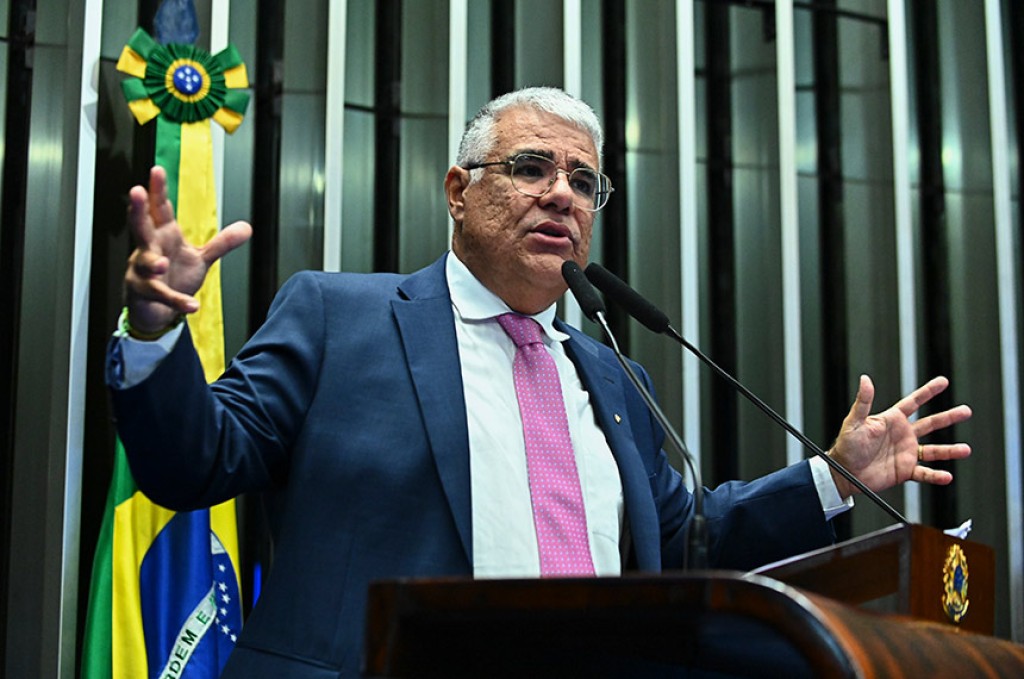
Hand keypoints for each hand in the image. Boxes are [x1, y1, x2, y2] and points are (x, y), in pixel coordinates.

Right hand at [124, 166, 251, 333]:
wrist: (157, 309)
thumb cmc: (174, 276)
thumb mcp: (200, 257)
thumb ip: (221, 242)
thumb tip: (247, 227)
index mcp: (163, 235)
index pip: (160, 209)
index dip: (158, 190)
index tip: (157, 170)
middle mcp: (149, 249)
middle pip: (141, 226)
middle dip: (138, 210)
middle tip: (136, 191)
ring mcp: (143, 271)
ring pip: (145, 262)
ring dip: (152, 262)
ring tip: (160, 263)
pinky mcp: (145, 293)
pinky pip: (162, 295)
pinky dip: (177, 300)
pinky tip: (192, 305)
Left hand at [828, 375, 971, 498]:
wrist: (843, 472)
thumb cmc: (846, 446)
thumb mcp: (854, 421)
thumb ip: (863, 401)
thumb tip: (865, 379)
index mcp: (892, 420)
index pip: (914, 402)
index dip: (928, 391)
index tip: (943, 381)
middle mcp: (902, 435)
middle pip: (931, 424)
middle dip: (949, 417)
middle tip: (966, 411)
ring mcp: (906, 453)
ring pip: (934, 450)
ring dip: (950, 450)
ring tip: (966, 449)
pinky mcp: (905, 470)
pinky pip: (925, 473)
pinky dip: (936, 475)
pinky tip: (947, 475)